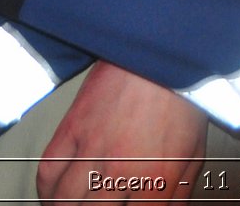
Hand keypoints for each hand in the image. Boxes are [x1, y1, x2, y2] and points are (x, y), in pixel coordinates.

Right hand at [38, 62, 204, 204]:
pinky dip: (46, 190)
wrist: (161, 49)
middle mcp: (120, 168)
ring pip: (64, 202)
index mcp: (156, 176)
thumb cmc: (181, 97)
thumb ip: (179, 193)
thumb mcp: (193, 152)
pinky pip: (48, 171)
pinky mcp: (72, 127)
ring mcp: (92, 149)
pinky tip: (55, 196)